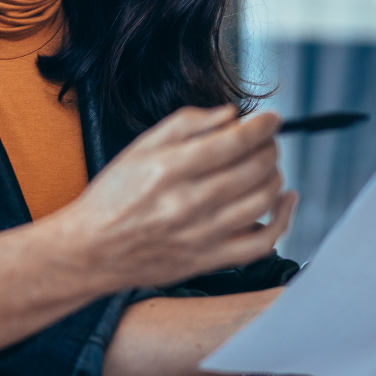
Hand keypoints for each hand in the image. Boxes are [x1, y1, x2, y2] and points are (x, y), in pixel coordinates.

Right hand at [46, 106, 297, 290]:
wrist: (91, 250)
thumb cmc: (113, 198)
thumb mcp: (140, 147)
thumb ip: (187, 124)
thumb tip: (230, 115)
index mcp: (171, 169)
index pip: (234, 142)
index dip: (262, 127)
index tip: (271, 120)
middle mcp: (189, 202)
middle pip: (254, 169)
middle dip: (270, 148)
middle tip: (267, 142)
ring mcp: (202, 235)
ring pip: (263, 201)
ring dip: (276, 177)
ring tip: (268, 167)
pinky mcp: (209, 260)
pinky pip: (261, 242)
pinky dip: (282, 220)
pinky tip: (284, 201)